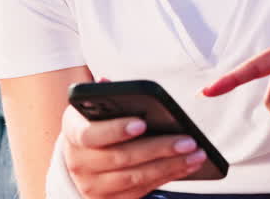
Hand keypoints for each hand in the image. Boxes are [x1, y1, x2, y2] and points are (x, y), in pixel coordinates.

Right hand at [59, 103, 207, 198]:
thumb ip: (103, 96)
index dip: (115, 130)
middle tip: (188, 140)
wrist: (81, 158)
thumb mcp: (93, 108)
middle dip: (158, 149)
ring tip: (196, 153)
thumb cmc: (95, 125)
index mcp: (73, 133)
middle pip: (121, 158)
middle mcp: (79, 163)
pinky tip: (187, 165)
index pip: (90, 135)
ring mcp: (93, 186)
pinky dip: (168, 177)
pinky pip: (142, 190)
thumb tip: (106, 82)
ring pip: (135, 178)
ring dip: (170, 166)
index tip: (141, 123)